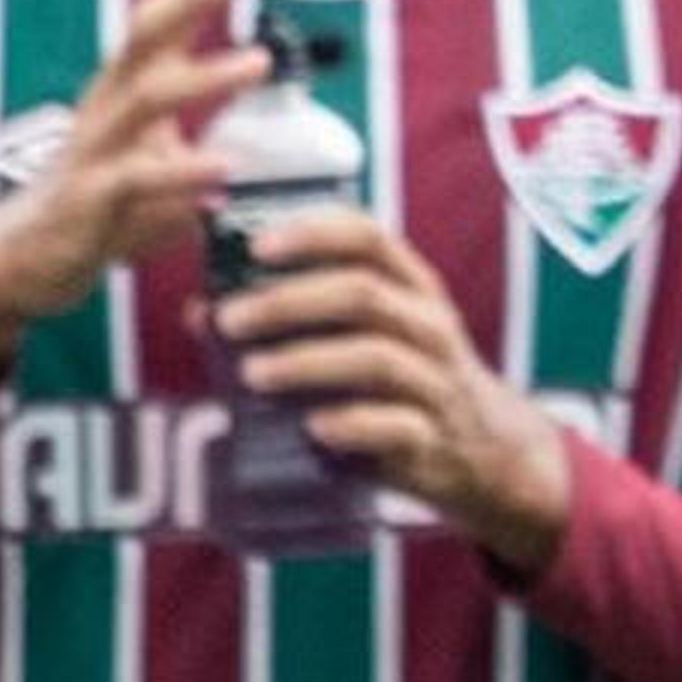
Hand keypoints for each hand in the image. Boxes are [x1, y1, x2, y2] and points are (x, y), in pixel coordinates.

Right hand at [0, 0, 271, 380]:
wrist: (18, 267)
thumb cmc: (93, 208)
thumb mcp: (153, 166)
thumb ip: (195, 154)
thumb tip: (247, 157)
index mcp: (127, 85)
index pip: (170, 9)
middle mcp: (109, 104)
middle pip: (148, 31)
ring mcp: (96, 149)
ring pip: (147, 98)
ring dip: (205, 76)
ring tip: (261, 62)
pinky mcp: (89, 200)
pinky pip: (138, 178)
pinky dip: (184, 170)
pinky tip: (226, 168)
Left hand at [214, 208, 574, 571]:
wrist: (478, 447)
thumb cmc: (399, 379)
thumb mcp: (361, 335)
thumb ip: (292, 318)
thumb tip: (202, 309)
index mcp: (411, 285)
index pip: (369, 237)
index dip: (313, 233)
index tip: (256, 245)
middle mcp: (428, 323)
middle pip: (363, 293)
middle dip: (290, 301)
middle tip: (231, 319)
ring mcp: (434, 378)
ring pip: (375, 357)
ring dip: (307, 361)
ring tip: (251, 374)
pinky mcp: (430, 435)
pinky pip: (395, 425)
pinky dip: (351, 424)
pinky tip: (312, 428)